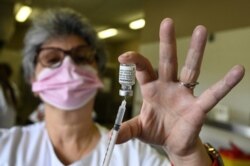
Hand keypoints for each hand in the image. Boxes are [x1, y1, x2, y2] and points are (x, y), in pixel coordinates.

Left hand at [117, 18, 244, 164]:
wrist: (173, 143)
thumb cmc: (156, 131)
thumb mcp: (139, 129)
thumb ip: (126, 129)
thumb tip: (110, 135)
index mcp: (152, 89)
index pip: (143, 69)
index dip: (134, 61)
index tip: (123, 56)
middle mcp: (169, 86)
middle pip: (168, 61)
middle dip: (167, 43)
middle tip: (167, 22)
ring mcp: (184, 94)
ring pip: (191, 69)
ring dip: (196, 51)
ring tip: (201, 31)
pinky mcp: (198, 107)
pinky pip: (213, 94)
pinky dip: (225, 84)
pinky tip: (238, 70)